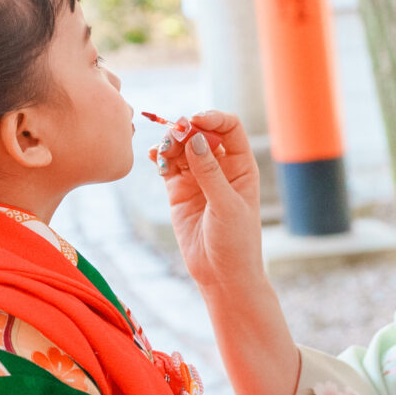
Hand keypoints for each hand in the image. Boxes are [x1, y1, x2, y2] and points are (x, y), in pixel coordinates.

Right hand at [149, 110, 262, 291]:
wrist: (222, 276)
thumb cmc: (236, 242)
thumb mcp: (226, 206)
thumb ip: (209, 172)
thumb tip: (194, 138)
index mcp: (241, 166)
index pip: (229, 127)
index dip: (212, 118)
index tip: (193, 121)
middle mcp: (220, 167)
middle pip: (201, 133)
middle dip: (185, 130)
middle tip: (171, 135)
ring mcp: (198, 178)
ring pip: (181, 147)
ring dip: (170, 143)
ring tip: (161, 151)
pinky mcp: (179, 192)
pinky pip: (168, 166)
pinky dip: (159, 158)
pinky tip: (154, 157)